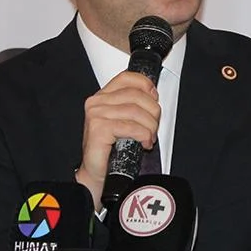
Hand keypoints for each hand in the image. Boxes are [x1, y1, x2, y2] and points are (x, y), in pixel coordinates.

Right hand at [76, 71, 159, 208]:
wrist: (97, 172)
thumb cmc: (111, 148)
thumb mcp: (124, 120)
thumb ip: (134, 105)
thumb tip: (153, 96)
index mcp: (103, 96)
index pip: (127, 78)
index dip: (145, 84)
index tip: (155, 97)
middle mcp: (97, 102)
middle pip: (136, 95)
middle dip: (152, 112)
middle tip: (154, 127)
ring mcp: (96, 114)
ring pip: (135, 111)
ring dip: (149, 126)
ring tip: (149, 137)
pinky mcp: (98, 129)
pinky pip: (130, 127)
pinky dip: (143, 134)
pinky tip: (144, 143)